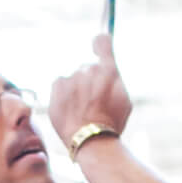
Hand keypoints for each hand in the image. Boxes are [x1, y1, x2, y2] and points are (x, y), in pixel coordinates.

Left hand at [48, 34, 131, 150]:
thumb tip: (109, 68)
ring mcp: (72, 76)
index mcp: (109, 70)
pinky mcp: (57, 85)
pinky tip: (70, 110)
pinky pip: (60, 85)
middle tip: (93, 105)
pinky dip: (64, 96)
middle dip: (90, 83)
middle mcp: (89, 68)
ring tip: (81, 112)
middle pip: (87, 69)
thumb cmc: (111, 124)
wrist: (90, 139)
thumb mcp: (123, 101)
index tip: (97, 46)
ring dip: (77, 92)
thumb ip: (115, 80)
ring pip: (74, 80)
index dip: (100, 44)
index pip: (102, 43)